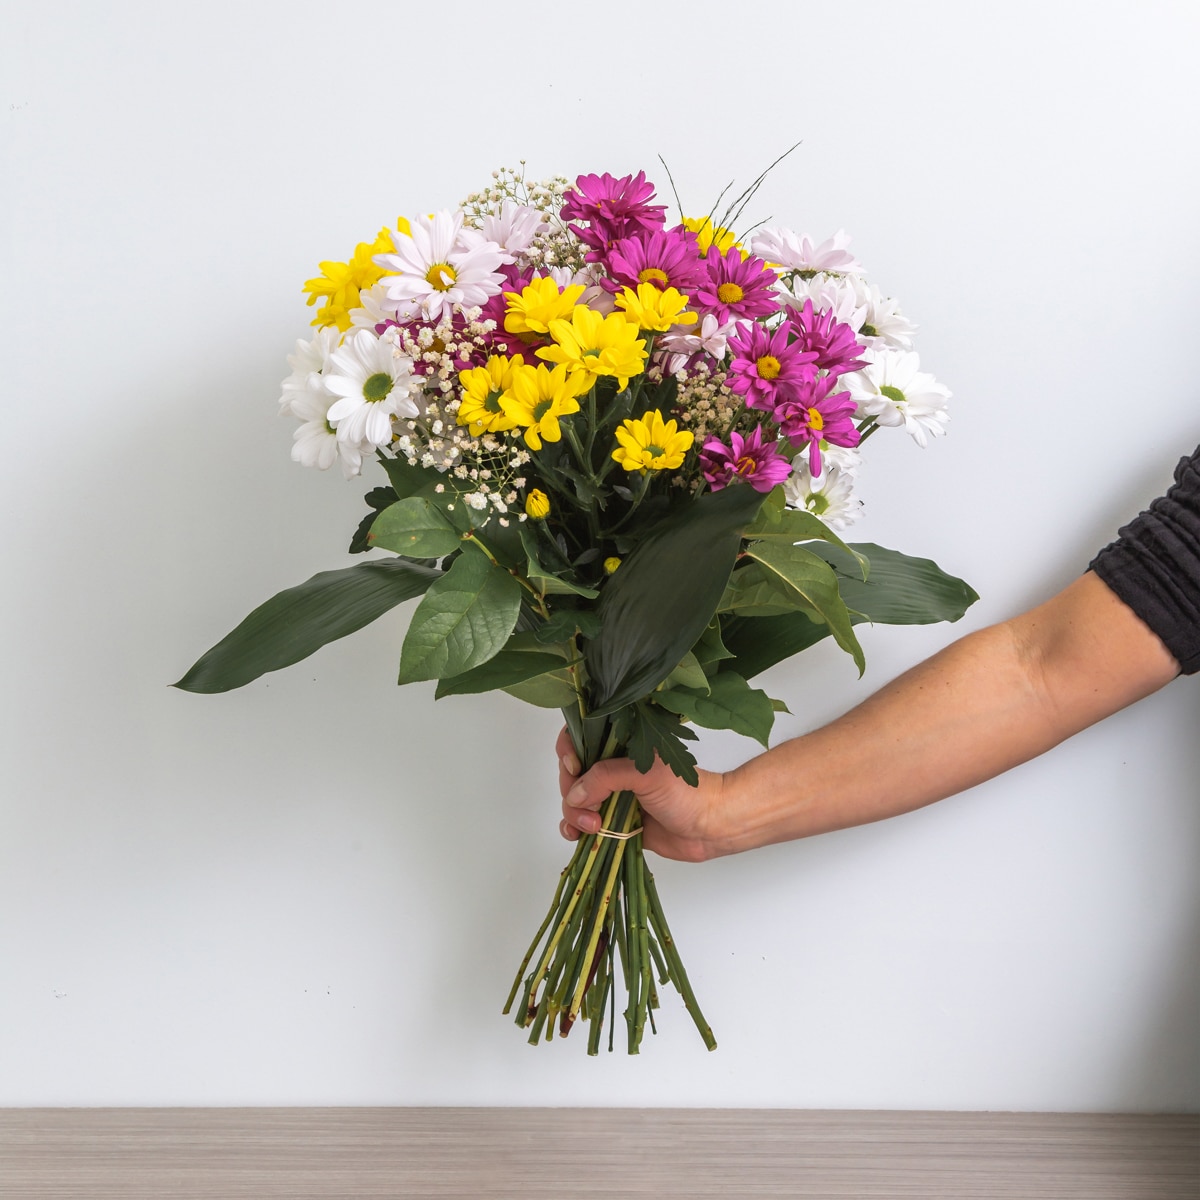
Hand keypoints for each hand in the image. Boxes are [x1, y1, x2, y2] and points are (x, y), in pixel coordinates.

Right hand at [556, 726, 726, 861]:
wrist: (710, 827)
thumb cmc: (686, 793)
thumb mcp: (645, 774)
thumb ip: (606, 778)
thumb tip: (575, 794)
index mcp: (621, 747)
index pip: (581, 737)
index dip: (569, 749)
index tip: (574, 767)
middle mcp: (612, 770)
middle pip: (571, 774)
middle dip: (571, 791)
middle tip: (588, 808)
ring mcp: (611, 797)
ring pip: (574, 801)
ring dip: (573, 814)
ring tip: (593, 827)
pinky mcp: (612, 824)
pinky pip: (582, 825)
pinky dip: (574, 830)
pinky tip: (579, 836)